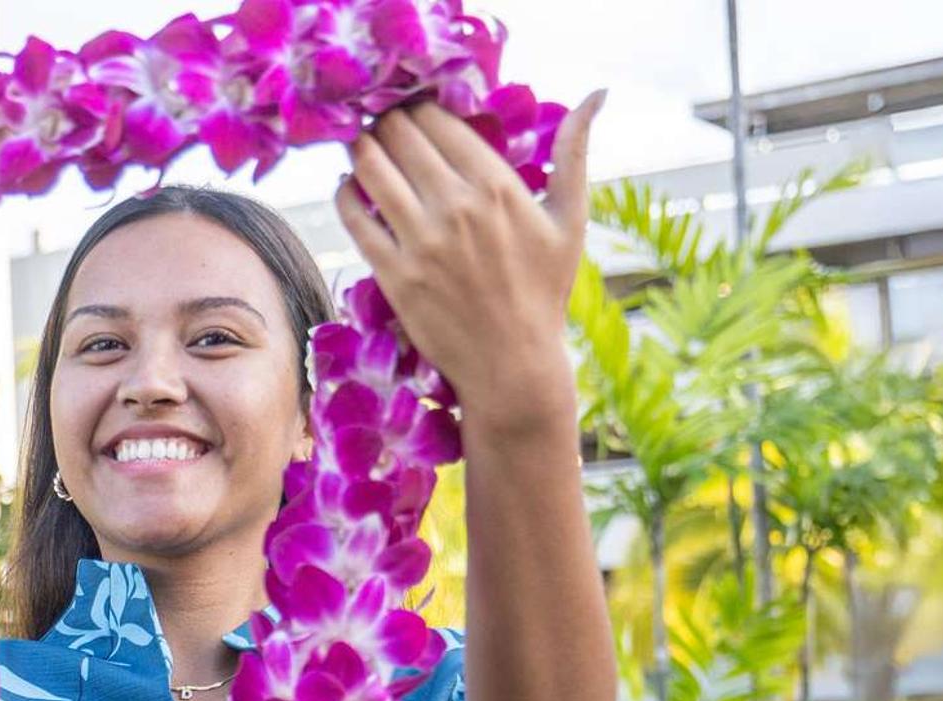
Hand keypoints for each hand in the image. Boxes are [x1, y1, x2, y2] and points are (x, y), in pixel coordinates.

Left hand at [334, 92, 604, 439]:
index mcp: (498, 186)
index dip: (419, 107)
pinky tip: (349, 187)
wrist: (513, 363)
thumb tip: (596, 95)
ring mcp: (421, 241)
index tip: (413, 110)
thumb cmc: (544, 291)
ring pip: (371, 167)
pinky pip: (355, 216)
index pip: (439, 121)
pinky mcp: (393, 273)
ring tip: (363, 147)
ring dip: (361, 148)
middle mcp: (457, 207)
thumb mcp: (570, 221)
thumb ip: (575, 154)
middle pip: (400, 135)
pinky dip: (345, 193)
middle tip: (382, 124)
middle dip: (386, 121)